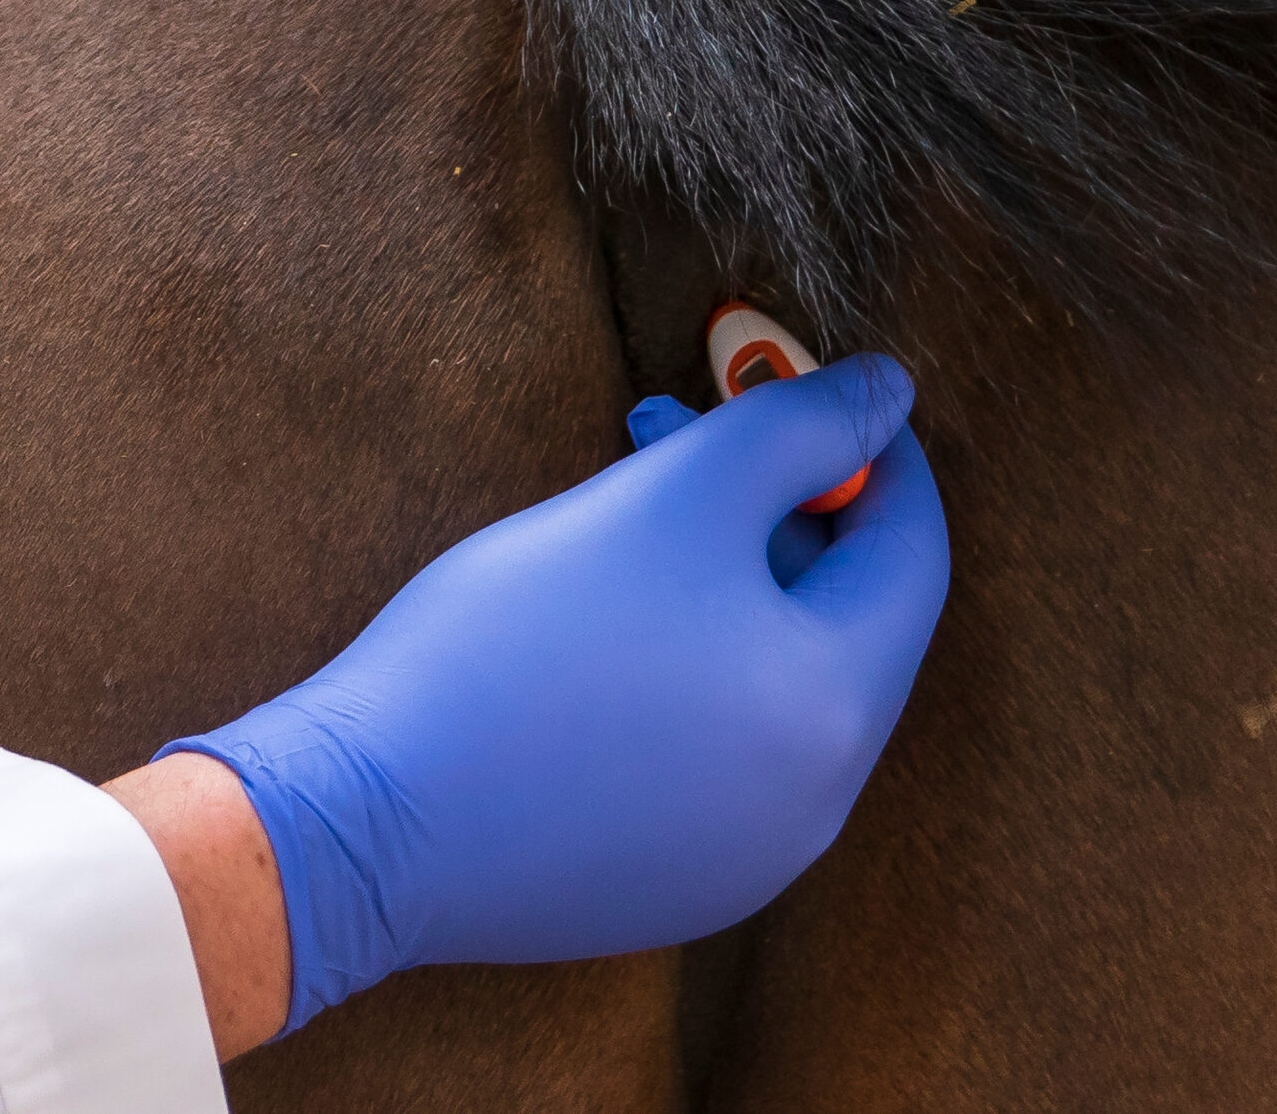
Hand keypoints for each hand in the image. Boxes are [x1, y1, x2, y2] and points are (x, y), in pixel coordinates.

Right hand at [163, 356, 949, 1036]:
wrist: (365, 818)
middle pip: (839, 619)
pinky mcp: (668, 885)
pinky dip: (686, 670)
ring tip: (617, 518)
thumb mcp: (671, 497)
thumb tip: (888, 393)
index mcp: (837, 709)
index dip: (871, 452)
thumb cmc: (518, 645)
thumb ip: (800, 429)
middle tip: (673, 435)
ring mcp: (744, 859)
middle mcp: (818, 805)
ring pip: (770, 681)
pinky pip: (714, 752)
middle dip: (768, 508)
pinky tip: (595, 627)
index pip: (912, 553)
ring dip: (722, 581)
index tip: (810, 390)